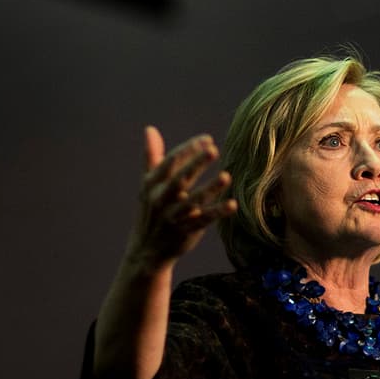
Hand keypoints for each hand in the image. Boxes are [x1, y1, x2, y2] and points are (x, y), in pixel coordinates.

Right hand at [126, 126, 237, 268]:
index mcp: (152, 184)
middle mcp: (161, 199)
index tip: (208, 139)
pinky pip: (203, 220)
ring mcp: (174, 216)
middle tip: (214, 149)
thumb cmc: (151, 209)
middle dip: (196, 164)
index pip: (170, 163)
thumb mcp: (148, 184)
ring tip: (226, 176)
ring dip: (210, 188)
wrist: (147, 249)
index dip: (188, 150)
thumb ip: (152, 156)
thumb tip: (150, 129)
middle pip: (180, 179)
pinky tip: (232, 204)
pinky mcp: (186, 231)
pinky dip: (217, 212)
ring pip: (193, 201)